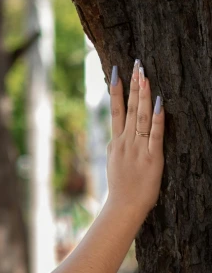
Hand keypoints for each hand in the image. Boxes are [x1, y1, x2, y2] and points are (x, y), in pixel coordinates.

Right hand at [106, 60, 164, 214]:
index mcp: (116, 143)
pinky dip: (157, 118)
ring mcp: (137, 149)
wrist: (123, 207)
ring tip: (145, 76)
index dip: (116, 91)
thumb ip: (115, 149)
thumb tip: (113, 138)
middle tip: (136, 65)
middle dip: (133, 86)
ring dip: (143, 96)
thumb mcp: (113, 165)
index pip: (116, 111)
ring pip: (140, 117)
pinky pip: (154, 134)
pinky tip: (159, 103)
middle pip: (128, 109)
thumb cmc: (121, 189)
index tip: (117, 72)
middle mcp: (125, 142)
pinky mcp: (151, 157)